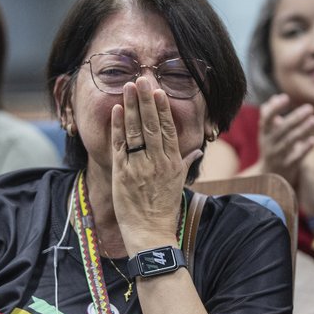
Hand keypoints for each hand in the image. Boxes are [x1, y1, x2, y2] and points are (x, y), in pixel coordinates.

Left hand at [110, 75, 199, 251]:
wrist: (151, 233)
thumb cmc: (164, 210)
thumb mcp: (178, 184)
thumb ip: (185, 162)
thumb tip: (195, 150)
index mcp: (173, 163)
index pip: (168, 130)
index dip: (162, 109)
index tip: (159, 91)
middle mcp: (157, 162)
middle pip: (152, 125)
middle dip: (147, 101)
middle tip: (142, 79)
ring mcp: (140, 167)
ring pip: (136, 131)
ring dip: (132, 107)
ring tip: (128, 87)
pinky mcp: (123, 174)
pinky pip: (120, 145)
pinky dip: (118, 127)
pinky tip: (118, 110)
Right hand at [256, 94, 313, 188]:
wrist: (269, 176)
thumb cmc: (271, 147)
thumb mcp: (267, 132)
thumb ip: (270, 114)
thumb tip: (276, 97)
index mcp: (264, 133)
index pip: (266, 118)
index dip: (275, 108)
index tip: (285, 97)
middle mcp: (269, 144)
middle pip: (282, 129)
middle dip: (295, 118)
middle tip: (310, 107)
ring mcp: (278, 156)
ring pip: (290, 142)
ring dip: (302, 130)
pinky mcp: (287, 167)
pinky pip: (296, 157)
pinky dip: (305, 149)